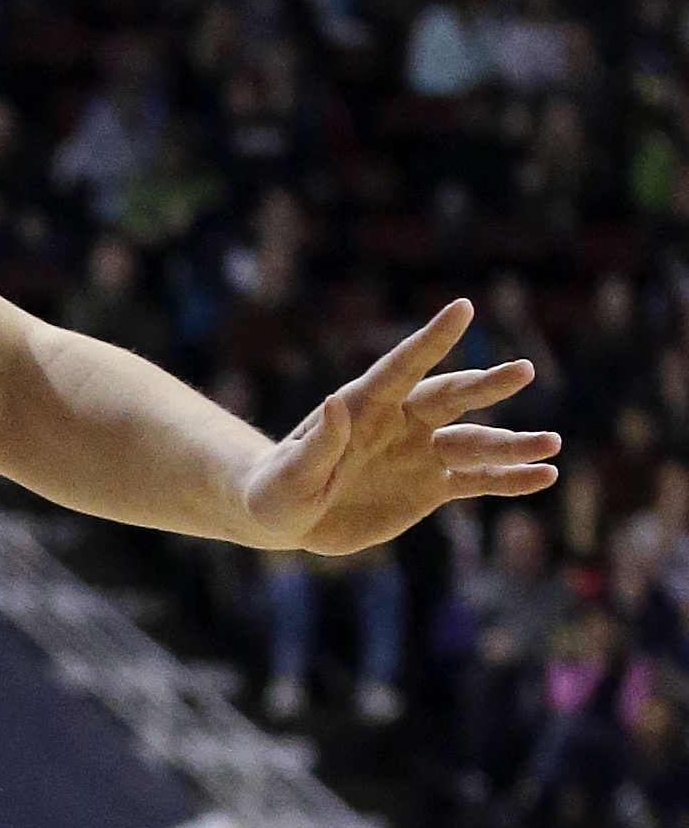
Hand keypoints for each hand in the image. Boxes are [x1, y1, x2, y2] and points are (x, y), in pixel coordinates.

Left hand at [242, 299, 561, 557]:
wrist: (288, 519)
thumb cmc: (276, 489)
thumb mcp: (291, 472)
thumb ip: (317, 442)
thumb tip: (336, 402)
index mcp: (363, 405)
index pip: (402, 366)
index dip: (431, 339)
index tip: (463, 308)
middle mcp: (400, 422)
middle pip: (449, 397)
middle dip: (485, 385)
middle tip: (523, 370)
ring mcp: (421, 453)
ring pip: (475, 442)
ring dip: (512, 442)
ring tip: (552, 442)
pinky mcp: (432, 486)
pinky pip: (479, 480)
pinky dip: (511, 478)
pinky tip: (544, 475)